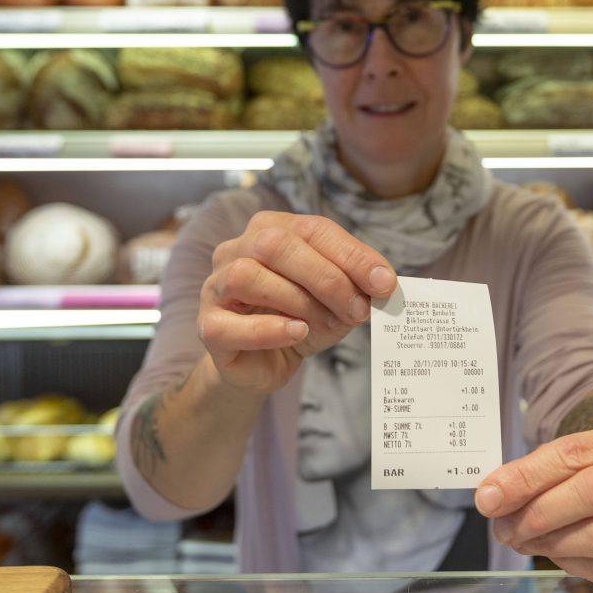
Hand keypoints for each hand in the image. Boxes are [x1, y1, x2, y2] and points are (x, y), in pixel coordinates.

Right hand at [198, 211, 395, 393]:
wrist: (265, 364)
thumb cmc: (300, 319)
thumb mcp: (336, 299)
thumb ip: (356, 285)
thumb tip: (384, 282)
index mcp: (271, 230)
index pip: (312, 229)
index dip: (351, 255)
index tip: (384, 283)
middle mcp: (236, 250)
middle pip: (274, 244)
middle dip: (326, 277)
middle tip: (358, 309)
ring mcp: (216, 286)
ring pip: (247, 276)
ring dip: (298, 301)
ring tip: (327, 324)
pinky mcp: (208, 325)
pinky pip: (228, 323)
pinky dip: (269, 329)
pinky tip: (297, 333)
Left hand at [474, 421, 592, 592]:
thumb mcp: (579, 455)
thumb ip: (538, 471)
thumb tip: (491, 497)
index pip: (580, 451)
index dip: (529, 476)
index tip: (490, 496)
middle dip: (541, 512)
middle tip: (504, 526)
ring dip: (553, 542)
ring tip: (524, 540)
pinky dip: (576, 564)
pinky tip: (557, 553)